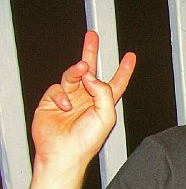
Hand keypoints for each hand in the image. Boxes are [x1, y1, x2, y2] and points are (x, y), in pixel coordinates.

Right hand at [32, 31, 135, 168]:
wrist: (63, 153)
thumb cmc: (86, 141)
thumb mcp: (106, 116)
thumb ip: (103, 92)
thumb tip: (90, 75)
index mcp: (104, 103)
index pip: (117, 82)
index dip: (124, 69)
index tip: (130, 56)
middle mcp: (87, 98)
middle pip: (91, 70)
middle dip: (91, 52)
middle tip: (92, 36)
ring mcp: (69, 98)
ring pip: (73, 75)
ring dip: (77, 71)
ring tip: (82, 70)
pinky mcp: (52, 100)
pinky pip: (57, 88)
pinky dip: (61, 95)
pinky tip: (65, 106)